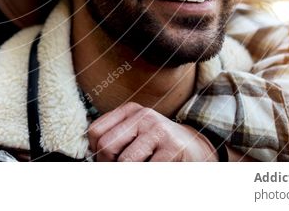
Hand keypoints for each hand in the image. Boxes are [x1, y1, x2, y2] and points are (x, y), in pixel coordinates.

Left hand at [88, 102, 217, 161]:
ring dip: (130, 173)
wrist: (197, 149)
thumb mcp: (136, 135)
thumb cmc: (159, 146)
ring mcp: (159, 130)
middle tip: (121, 170)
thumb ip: (114, 140)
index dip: (96, 153)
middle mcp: (143, 116)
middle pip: (107, 147)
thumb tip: (91, 158)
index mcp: (130, 110)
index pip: (95, 132)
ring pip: (126, 162)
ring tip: (142, 168)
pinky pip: (148, 170)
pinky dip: (146, 177)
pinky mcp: (173, 148)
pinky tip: (155, 171)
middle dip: (109, 166)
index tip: (107, 162)